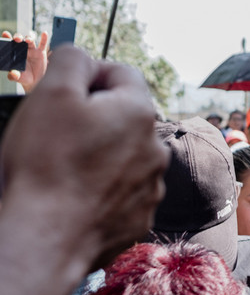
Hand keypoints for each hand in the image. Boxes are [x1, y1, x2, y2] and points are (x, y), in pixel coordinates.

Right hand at [0, 46, 169, 270]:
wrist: (48, 238)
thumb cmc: (48, 164)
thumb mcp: (52, 93)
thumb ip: (71, 61)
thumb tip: (81, 56)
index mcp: (140, 113)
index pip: (121, 73)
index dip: (88, 74)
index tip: (62, 91)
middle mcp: (156, 148)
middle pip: (124, 116)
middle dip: (93, 117)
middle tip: (55, 131)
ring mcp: (151, 186)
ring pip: (123, 155)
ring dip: (98, 154)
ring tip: (62, 167)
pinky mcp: (139, 217)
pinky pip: (121, 192)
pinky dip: (100, 189)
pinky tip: (73, 195)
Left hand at [1, 31, 47, 92]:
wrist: (35, 81)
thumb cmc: (24, 77)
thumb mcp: (18, 77)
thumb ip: (13, 76)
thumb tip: (12, 74)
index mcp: (14, 53)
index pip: (9, 43)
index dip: (7, 37)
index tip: (5, 34)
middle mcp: (22, 49)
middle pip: (20, 39)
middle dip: (18, 37)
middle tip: (17, 39)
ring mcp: (32, 50)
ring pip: (30, 40)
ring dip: (29, 38)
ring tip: (28, 40)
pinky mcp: (41, 52)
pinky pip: (43, 44)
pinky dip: (44, 38)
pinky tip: (44, 33)